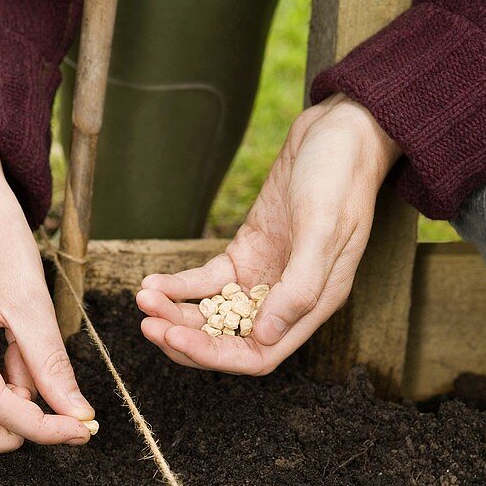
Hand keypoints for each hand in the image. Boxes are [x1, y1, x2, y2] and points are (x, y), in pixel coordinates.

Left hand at [137, 96, 400, 374]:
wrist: (340, 131)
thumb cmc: (341, 178)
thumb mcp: (324, 230)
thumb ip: (300, 288)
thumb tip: (265, 336)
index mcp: (311, 306)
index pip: (258, 355)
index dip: (215, 355)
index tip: (176, 338)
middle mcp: (286, 301)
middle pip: (229, 341)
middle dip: (186, 337)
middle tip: (148, 324)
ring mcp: (264, 278)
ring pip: (213, 314)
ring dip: (177, 312)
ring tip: (144, 298)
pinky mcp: (246, 254)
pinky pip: (207, 282)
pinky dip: (179, 286)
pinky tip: (152, 283)